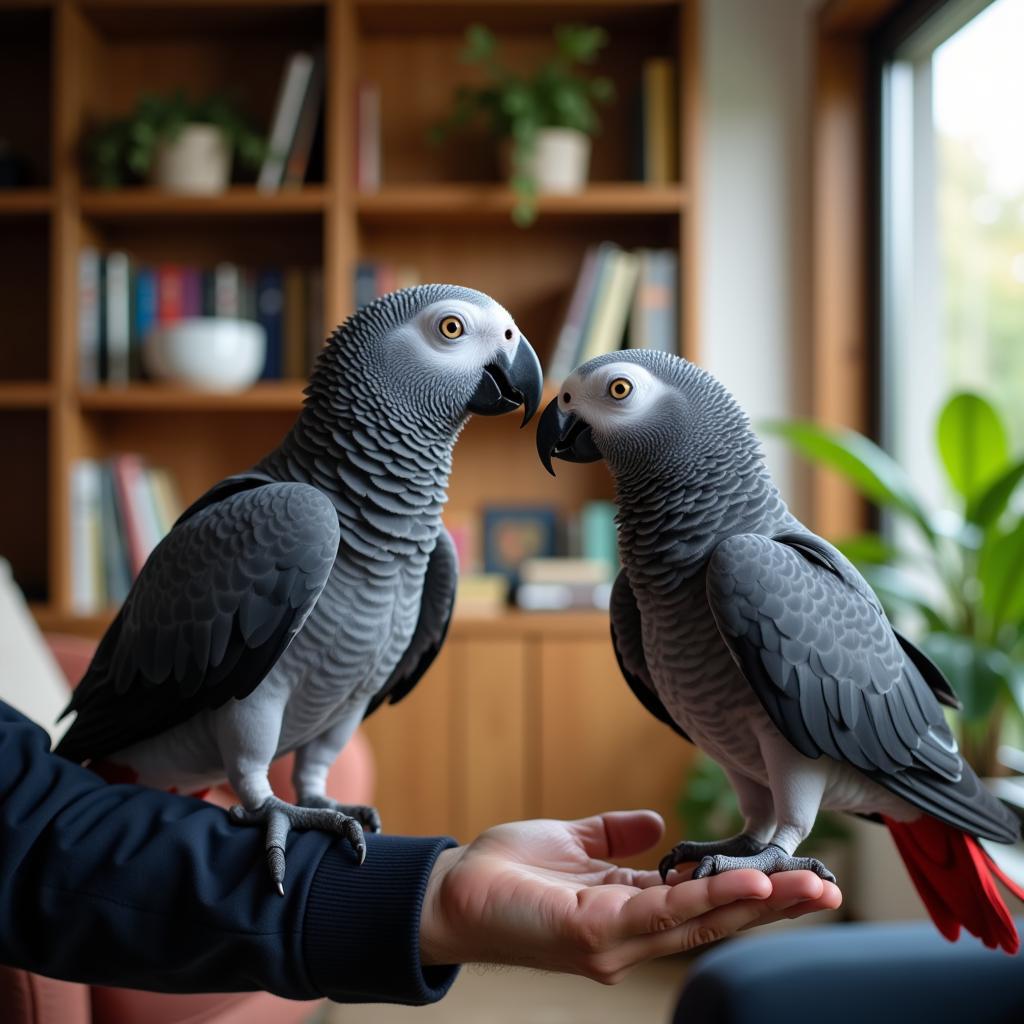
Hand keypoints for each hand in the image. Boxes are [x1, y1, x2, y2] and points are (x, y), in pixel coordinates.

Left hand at [419, 810, 841, 983]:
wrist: (452, 890)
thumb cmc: (510, 872)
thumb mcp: (574, 841)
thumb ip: (616, 836)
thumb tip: (657, 825)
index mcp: (633, 909)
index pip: (706, 903)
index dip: (754, 890)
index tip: (799, 870)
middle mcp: (634, 935)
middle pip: (718, 921)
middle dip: (776, 905)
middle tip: (832, 887)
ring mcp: (618, 941)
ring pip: (703, 922)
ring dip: (758, 904)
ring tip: (808, 886)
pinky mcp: (596, 934)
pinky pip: (664, 914)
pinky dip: (710, 900)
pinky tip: (748, 886)